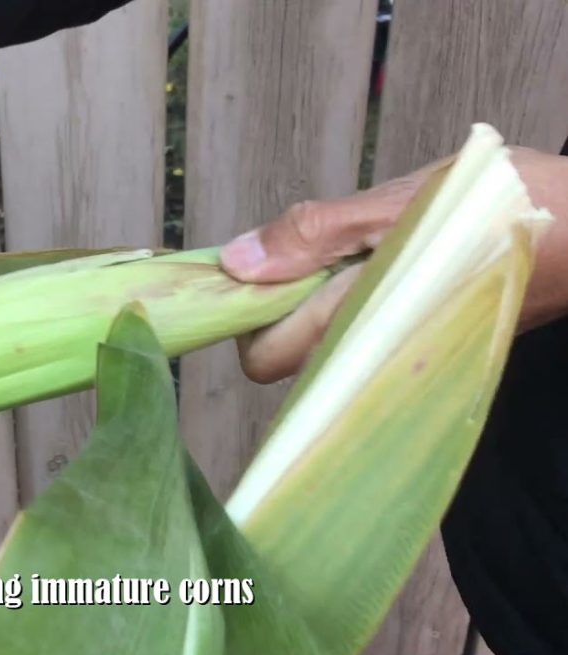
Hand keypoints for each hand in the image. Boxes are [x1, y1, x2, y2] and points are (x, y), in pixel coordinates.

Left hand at [220, 146, 567, 383]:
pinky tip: (375, 276)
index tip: (259, 270)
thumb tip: (238, 263)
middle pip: (285, 363)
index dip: (249, 312)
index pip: (264, 356)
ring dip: (315, 310)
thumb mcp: (402, 201)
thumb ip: (317, 232)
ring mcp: (400, 359)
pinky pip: (360, 346)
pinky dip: (349, 313)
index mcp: (359, 317)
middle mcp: (375, 354)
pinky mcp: (423, 350)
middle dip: (278, 314)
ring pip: (322, 354)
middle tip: (306, 259)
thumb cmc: (506, 205)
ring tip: (347, 261)